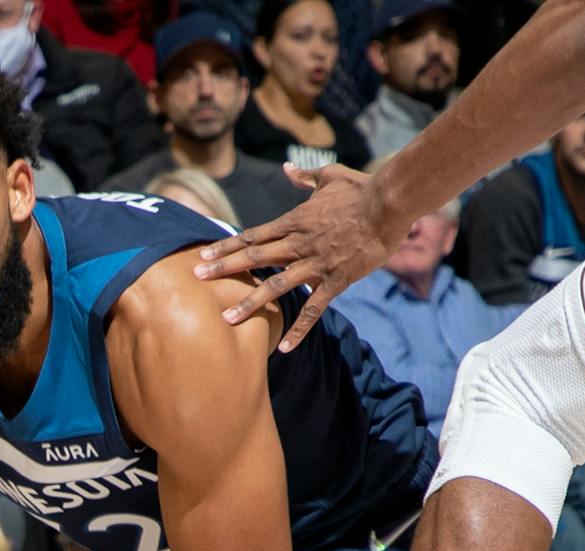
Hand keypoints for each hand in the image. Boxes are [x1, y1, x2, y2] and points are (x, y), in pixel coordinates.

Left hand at [192, 163, 400, 352]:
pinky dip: (298, 329)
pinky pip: (312, 309)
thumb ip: (305, 177)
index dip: (227, 245)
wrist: (387, 205)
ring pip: (275, 286)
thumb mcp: (330, 176)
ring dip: (249, 302)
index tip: (203, 253)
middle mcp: (298, 243)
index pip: (253, 235)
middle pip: (254, 257)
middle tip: (196, 278)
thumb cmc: (362, 189)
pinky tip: (283, 347)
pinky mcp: (335, 281)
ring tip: (226, 318)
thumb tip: (287, 169)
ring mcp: (315, 264)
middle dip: (223, 268)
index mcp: (294, 220)